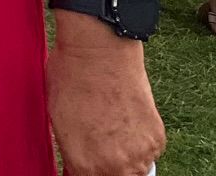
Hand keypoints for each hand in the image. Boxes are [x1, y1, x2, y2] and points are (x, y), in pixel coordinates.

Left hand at [48, 26, 163, 175]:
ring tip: (113, 129)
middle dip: (106, 167)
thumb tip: (78, 163)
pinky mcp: (157, 140)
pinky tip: (126, 119)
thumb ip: (72, 151)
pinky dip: (141, 142)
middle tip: (100, 145)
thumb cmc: (71, 77)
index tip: (85, 162)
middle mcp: (114, 166)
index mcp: (83, 164)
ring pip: (135, 171)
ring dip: (126, 158)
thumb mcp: (58, 120)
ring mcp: (139, 155)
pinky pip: (150, 152)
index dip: (84, 170)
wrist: (99, 50)